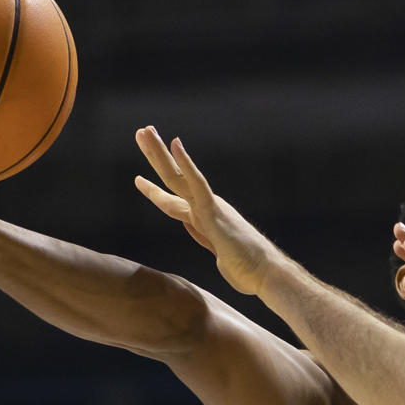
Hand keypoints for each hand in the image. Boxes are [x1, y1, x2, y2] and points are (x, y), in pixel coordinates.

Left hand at [134, 128, 275, 294]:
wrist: (265, 273)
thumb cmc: (247, 269)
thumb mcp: (219, 255)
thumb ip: (205, 238)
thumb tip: (190, 225)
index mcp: (204, 220)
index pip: (173, 202)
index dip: (155, 191)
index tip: (139, 180)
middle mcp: (204, 208)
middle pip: (172, 180)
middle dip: (155, 157)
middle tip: (140, 133)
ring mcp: (209, 207)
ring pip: (176, 177)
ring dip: (159, 154)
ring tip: (144, 131)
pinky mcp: (214, 211)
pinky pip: (197, 183)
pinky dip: (185, 163)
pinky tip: (175, 145)